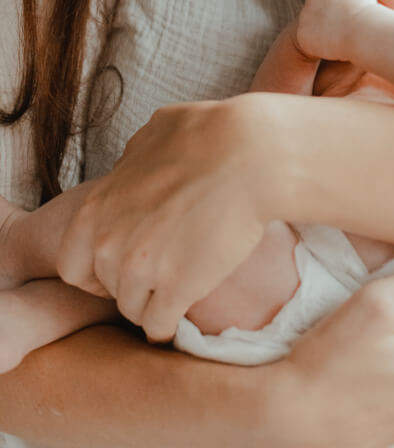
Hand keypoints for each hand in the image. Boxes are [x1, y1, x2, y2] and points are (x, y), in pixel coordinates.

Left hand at [57, 96, 275, 341]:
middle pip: (108, 287)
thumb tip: (130, 168)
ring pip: (134, 309)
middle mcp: (110, 242)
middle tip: (158, 273)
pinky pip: (159, 327)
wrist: (253, 155)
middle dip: (130, 283)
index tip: (125, 264)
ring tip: (178, 287)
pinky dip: (169, 325)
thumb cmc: (209, 136)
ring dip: (153, 302)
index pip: (72, 264)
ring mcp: (142, 269)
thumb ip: (131, 161)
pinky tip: (184, 313)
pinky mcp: (177, 289)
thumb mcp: (153, 135)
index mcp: (96, 208)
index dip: (97, 269)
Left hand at [296, 0, 376, 60]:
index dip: (341, 5)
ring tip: (340, 35)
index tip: (351, 13)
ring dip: (323, 29)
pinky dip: (317, 44)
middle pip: (318, 6)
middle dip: (329, 15)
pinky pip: (308, 39)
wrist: (362, 31)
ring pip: (312, 22)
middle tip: (345, 25)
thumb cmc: (367, 11)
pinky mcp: (301, 32)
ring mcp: (304, 13)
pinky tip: (332, 45)